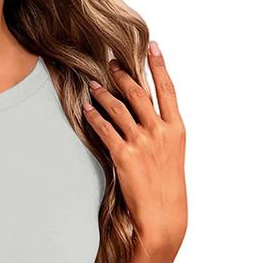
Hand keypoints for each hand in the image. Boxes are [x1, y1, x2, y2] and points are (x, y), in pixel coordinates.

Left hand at [83, 42, 186, 254]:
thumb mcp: (173, 156)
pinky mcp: (124, 156)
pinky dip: (94, 118)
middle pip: (139, 93)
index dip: (159, 66)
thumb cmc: (167, 189)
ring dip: (104, 94)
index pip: (168, 89)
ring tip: (93, 85)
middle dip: (123, 76)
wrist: (163, 215)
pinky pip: (105, 129)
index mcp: (176, 129)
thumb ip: (163, 134)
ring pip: (120, 109)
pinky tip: (87, 110)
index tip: (152, 48)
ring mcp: (142, 142)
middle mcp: (160, 131)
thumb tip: (148, 119)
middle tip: (111, 63)